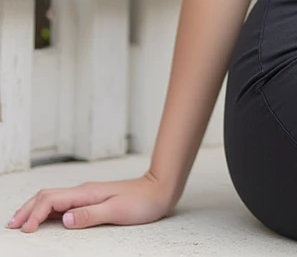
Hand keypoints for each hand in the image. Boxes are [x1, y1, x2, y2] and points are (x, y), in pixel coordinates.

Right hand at [6, 172, 173, 232]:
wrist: (159, 189)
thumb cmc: (141, 202)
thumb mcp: (117, 211)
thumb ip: (90, 215)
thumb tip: (64, 219)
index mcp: (86, 192)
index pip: (51, 200)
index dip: (35, 214)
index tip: (27, 231)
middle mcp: (83, 191)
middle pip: (46, 196)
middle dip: (27, 209)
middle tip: (11, 225)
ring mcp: (86, 194)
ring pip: (52, 199)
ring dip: (34, 209)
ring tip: (21, 222)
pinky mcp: (91, 200)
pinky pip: (63, 204)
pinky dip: (47, 211)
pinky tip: (44, 219)